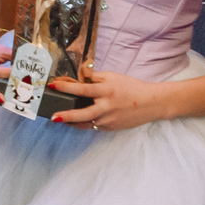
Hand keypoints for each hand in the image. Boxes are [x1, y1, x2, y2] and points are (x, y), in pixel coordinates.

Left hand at [47, 66, 163, 131]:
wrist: (152, 103)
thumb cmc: (130, 87)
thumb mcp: (111, 77)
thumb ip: (93, 78)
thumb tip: (74, 77)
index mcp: (107, 91)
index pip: (83, 89)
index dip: (66, 87)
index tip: (52, 85)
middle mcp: (107, 106)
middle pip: (84, 113)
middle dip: (67, 115)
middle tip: (53, 116)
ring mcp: (110, 119)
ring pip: (87, 123)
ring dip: (72, 122)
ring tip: (60, 119)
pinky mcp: (112, 127)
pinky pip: (94, 126)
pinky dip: (84, 123)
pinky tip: (75, 121)